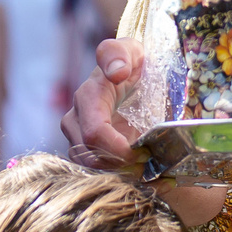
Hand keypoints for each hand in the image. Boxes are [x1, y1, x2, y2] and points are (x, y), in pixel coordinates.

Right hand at [62, 37, 146, 168]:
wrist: (131, 79)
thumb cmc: (131, 64)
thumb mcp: (130, 50)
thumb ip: (119, 53)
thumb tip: (115, 71)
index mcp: (87, 98)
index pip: (93, 132)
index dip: (116, 149)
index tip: (141, 154)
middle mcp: (76, 122)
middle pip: (91, 157)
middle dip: (122, 167)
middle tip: (152, 167)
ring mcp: (80, 140)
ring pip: (94, 170)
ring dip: (124, 177)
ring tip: (155, 176)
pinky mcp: (90, 153)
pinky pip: (101, 175)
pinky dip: (127, 181)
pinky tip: (153, 181)